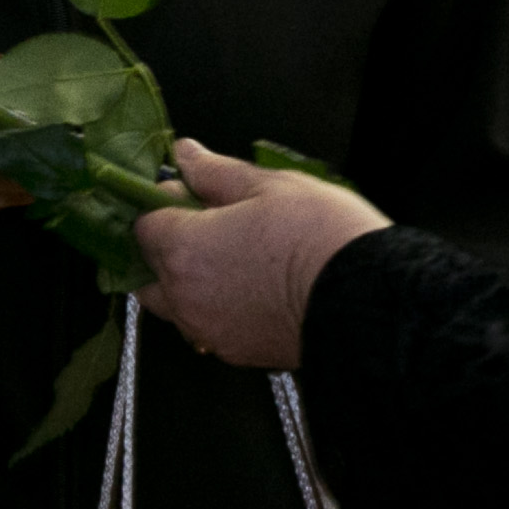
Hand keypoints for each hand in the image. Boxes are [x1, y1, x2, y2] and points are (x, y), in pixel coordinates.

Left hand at [133, 140, 390, 371]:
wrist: (365, 300)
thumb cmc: (321, 238)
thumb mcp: (270, 185)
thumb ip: (216, 172)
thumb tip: (186, 155)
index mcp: (184, 248)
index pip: (143, 225)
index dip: (163, 205)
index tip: (190, 194)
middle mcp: (185, 296)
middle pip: (148, 271)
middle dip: (166, 249)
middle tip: (208, 227)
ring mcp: (208, 329)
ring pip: (174, 305)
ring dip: (186, 282)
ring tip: (234, 259)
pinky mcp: (235, 353)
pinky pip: (206, 327)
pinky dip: (214, 308)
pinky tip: (250, 289)